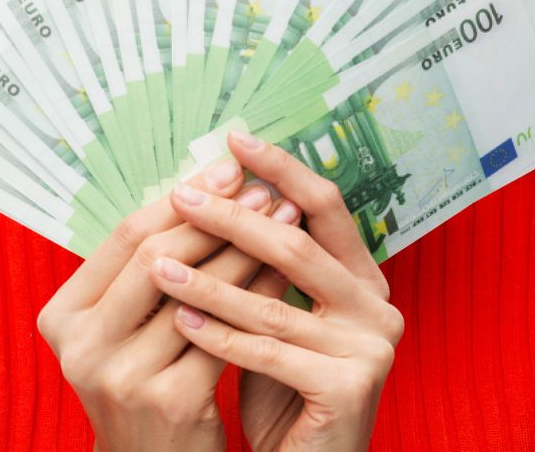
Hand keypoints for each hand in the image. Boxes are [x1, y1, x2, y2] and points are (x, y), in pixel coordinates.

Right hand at [39, 156, 302, 451]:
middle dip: (216, 216)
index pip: (124, 238)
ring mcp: (123, 377)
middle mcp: (82, 347)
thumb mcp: (121, 330)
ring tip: (283, 218)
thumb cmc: (144, 384)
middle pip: (156, 257)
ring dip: (246, 248)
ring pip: (197, 292)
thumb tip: (202, 186)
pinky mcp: (171, 401)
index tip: (226, 168)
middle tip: (261, 188)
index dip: (180, 198)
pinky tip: (284, 273)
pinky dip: (257, 294)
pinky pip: (225, 331)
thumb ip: (143, 271)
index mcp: (62, 318)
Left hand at [151, 132, 402, 451]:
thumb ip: (261, 268)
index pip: (325, 206)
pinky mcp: (350, 385)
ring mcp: (370, 346)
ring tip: (156, 265)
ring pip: (273, 302)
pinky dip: (219, 336)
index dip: (280, 170)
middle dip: (231, 218)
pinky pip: (269, 352)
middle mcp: (378, 306)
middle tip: (181, 197)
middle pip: (296, 244)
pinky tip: (178, 320)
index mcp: (364, 280)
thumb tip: (211, 196)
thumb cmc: (283, 392)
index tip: (232, 141)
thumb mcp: (275, 318)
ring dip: (207, 281)